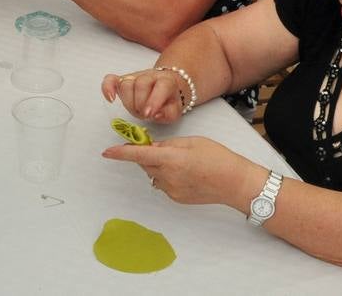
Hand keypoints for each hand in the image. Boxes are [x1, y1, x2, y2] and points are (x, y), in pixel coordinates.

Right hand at [101, 67, 186, 122]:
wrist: (166, 86)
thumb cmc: (168, 100)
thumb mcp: (174, 111)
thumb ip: (168, 114)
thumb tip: (155, 114)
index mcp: (167, 81)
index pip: (161, 86)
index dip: (154, 100)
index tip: (148, 114)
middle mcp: (150, 76)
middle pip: (141, 85)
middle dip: (140, 104)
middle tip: (143, 114)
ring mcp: (135, 76)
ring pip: (126, 84)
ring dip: (128, 101)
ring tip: (135, 109)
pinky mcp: (122, 80)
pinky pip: (111, 79)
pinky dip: (107, 88)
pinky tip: (111, 98)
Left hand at [101, 137, 239, 205]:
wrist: (234, 183)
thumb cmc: (217, 158)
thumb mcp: (192, 142)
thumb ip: (169, 144)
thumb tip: (153, 147)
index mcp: (171, 158)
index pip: (138, 155)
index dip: (121, 153)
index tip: (107, 152)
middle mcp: (167, 176)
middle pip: (145, 163)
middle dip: (146, 154)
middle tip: (161, 147)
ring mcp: (171, 190)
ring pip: (154, 174)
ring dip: (158, 166)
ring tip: (182, 162)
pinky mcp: (176, 198)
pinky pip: (163, 184)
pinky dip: (167, 176)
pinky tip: (185, 174)